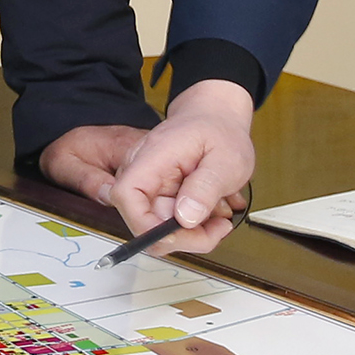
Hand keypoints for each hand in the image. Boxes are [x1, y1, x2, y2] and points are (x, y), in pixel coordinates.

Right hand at [38, 79, 256, 255]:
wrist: (216, 119)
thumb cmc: (220, 130)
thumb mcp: (226, 158)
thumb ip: (206, 187)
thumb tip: (185, 218)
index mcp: (153, 157)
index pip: (127, 195)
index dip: (144, 224)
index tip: (178, 236)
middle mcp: (143, 172)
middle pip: (145, 221)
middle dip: (184, 236)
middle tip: (219, 228)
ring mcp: (150, 186)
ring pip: (160, 229)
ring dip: (193, 232)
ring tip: (220, 215)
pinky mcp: (159, 196)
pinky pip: (169, 223)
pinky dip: (193, 226)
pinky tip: (211, 212)